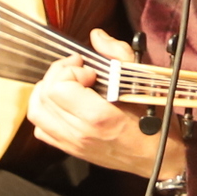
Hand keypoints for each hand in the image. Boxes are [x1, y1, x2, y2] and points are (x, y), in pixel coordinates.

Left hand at [26, 29, 175, 175]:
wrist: (159, 159)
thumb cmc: (156, 124)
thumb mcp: (144, 84)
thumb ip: (118, 55)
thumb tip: (97, 36)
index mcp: (98, 117)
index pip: (59, 87)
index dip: (71, 70)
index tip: (89, 70)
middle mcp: (79, 132)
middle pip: (44, 95)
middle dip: (58, 74)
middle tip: (78, 70)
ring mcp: (72, 143)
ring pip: (36, 112)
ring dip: (46, 91)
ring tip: (66, 83)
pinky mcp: (71, 150)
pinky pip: (41, 129)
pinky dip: (46, 112)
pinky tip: (63, 104)